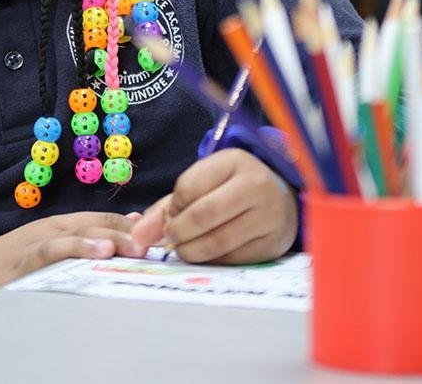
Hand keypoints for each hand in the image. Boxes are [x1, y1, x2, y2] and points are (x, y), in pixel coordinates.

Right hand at [0, 210, 144, 313]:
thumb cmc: (17, 261)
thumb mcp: (54, 244)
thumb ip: (90, 236)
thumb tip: (134, 227)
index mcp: (64, 225)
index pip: (104, 219)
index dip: (132, 226)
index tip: (162, 235)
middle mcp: (53, 229)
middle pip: (95, 224)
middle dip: (125, 234)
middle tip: (155, 245)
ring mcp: (37, 246)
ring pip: (74, 236)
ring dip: (103, 240)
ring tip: (127, 248)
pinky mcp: (21, 266)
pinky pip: (48, 257)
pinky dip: (71, 253)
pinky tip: (91, 257)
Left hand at [130, 148, 297, 264]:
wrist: (281, 200)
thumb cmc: (233, 188)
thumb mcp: (206, 182)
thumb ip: (169, 205)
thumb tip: (139, 233)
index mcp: (234, 161)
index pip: (189, 187)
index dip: (172, 206)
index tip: (171, 213)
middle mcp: (255, 185)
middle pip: (203, 215)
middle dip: (178, 231)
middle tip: (171, 237)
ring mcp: (268, 216)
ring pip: (217, 242)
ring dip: (190, 250)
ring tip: (184, 247)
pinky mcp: (271, 244)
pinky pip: (231, 259)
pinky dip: (211, 260)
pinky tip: (207, 253)